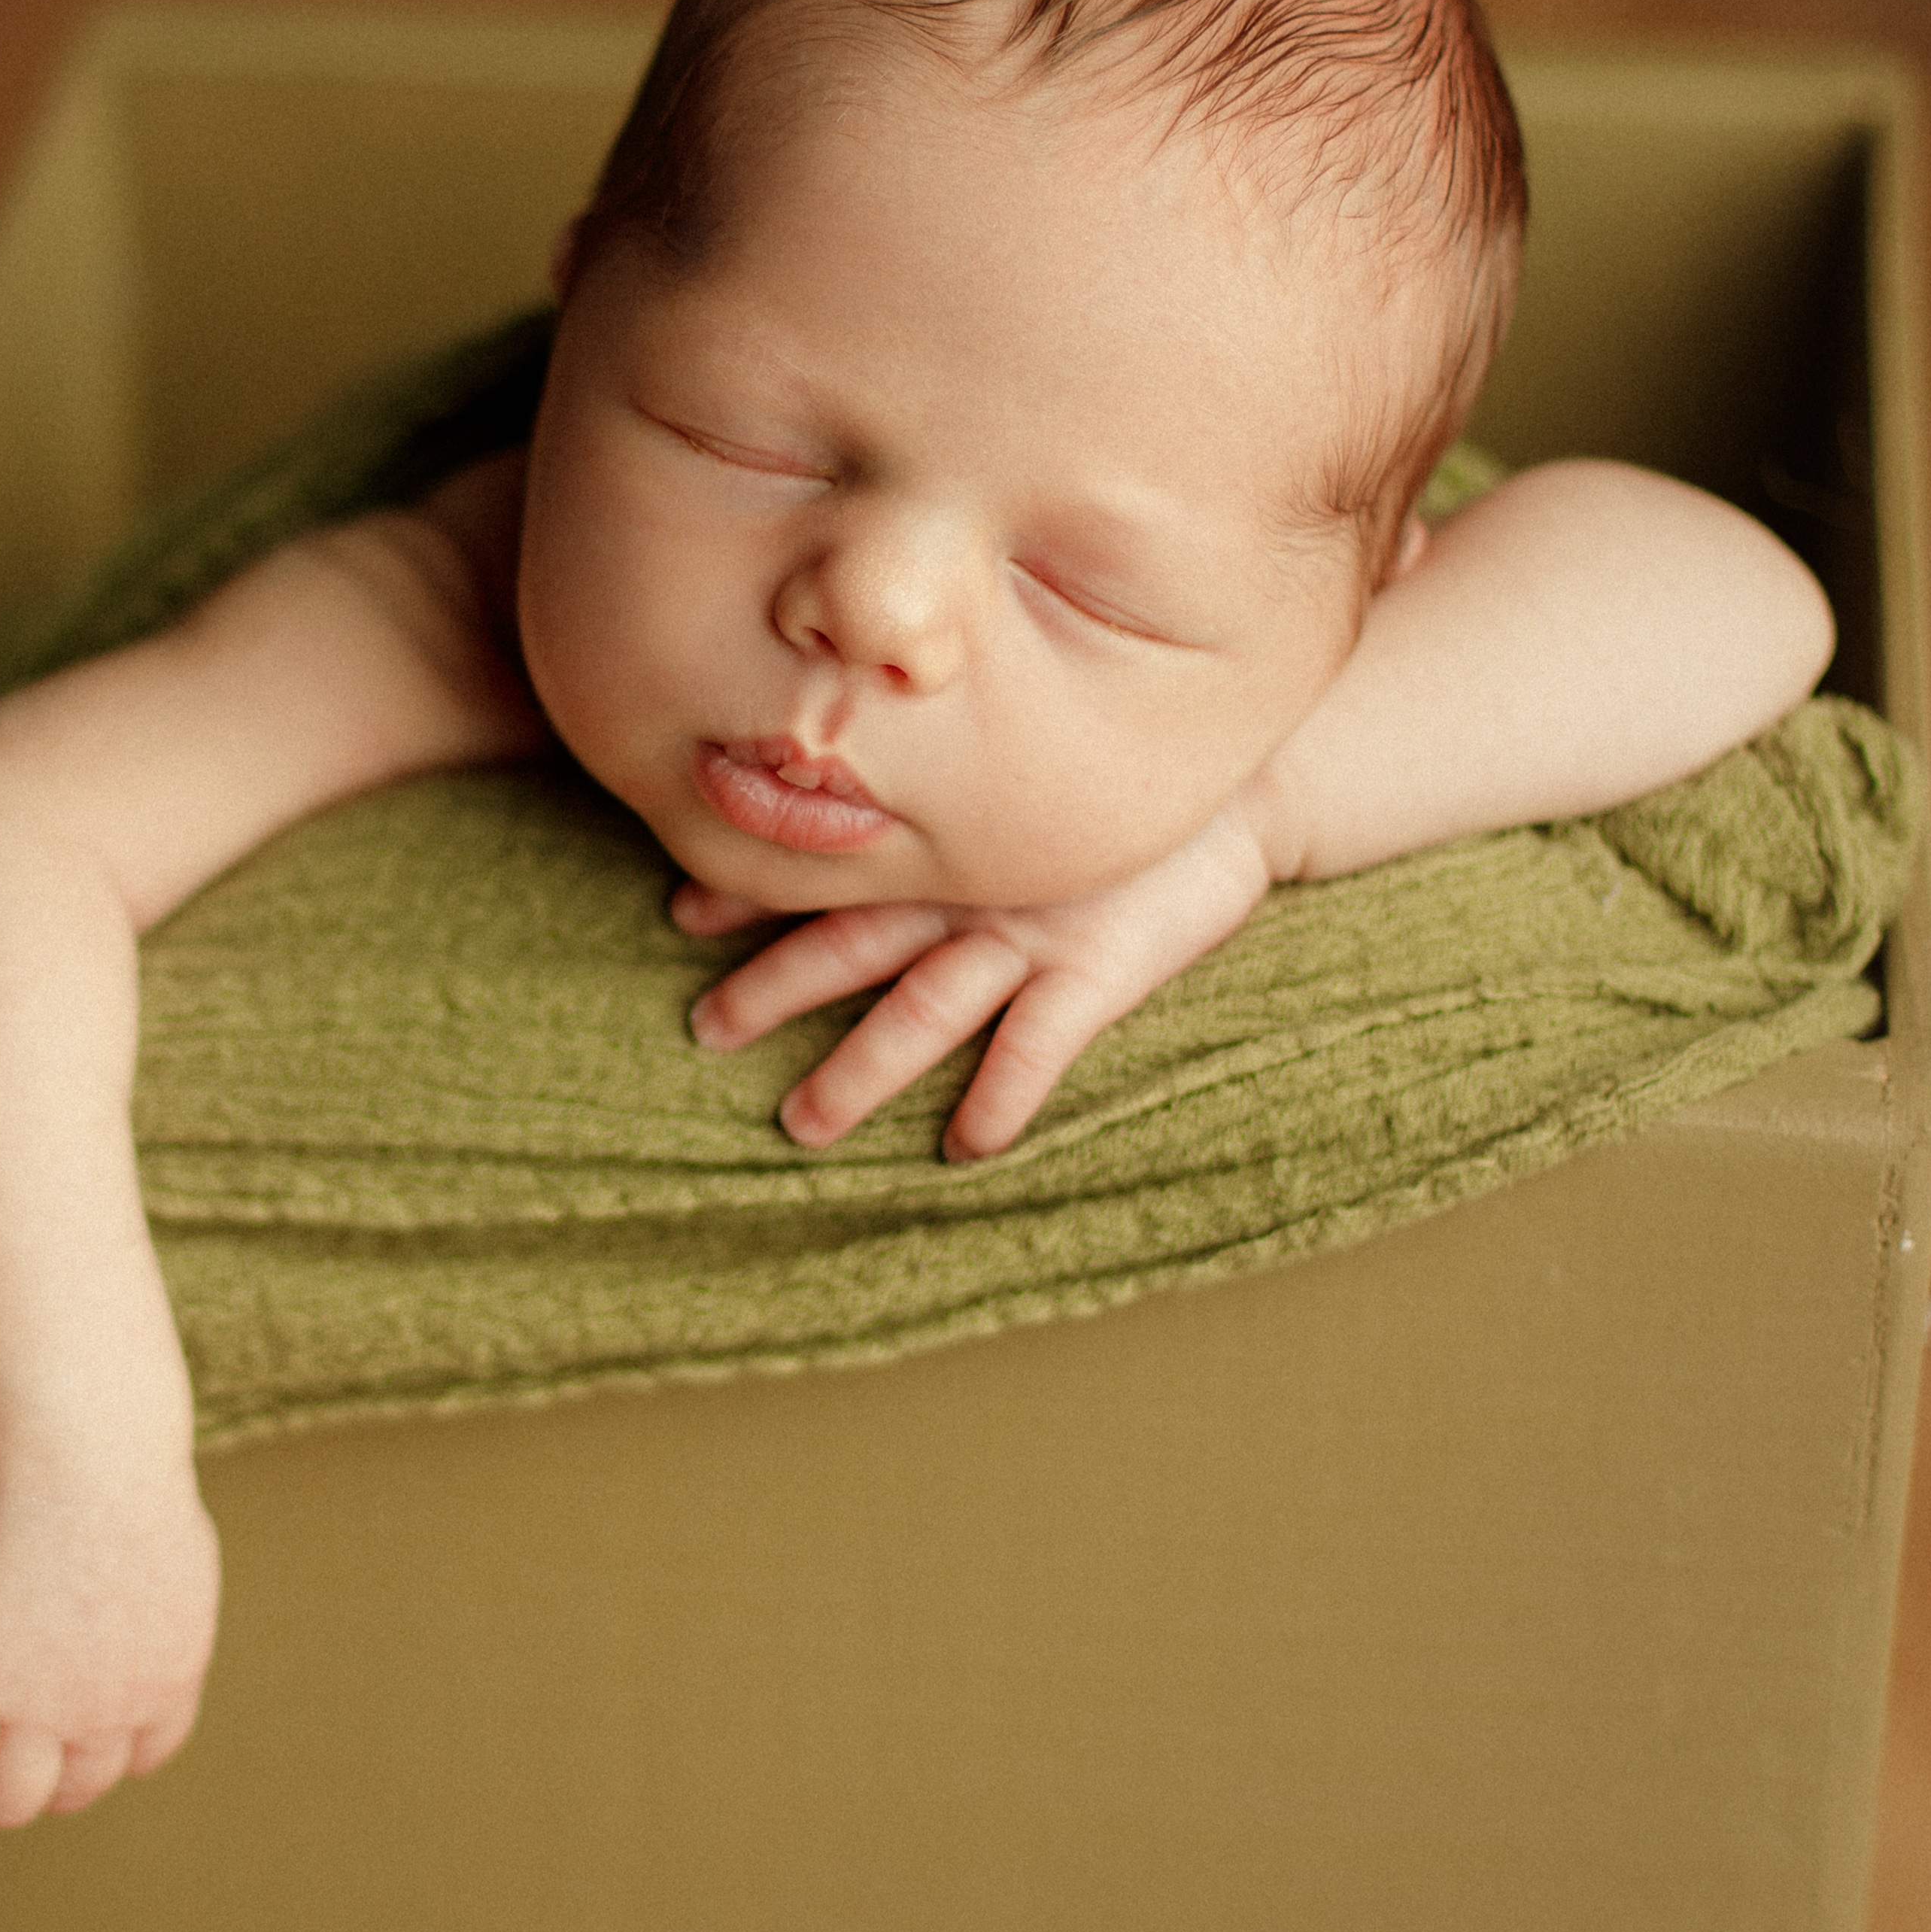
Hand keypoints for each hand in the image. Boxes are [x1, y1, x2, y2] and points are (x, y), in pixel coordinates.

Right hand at [0, 1453, 219, 1827]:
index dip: (96, 1754)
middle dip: (33, 1783)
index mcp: (170, 1671)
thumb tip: (137, 1589)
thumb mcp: (169, 1547)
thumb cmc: (119, 1460)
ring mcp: (42, 1709)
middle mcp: (115, 1709)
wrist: (80, 1445)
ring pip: (2, 1802)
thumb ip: (155, 1598)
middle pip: (70, 1791)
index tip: (62, 1736)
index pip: (142, 1755)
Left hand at [679, 808, 1277, 1160]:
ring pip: (924, 1009)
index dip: (756, 891)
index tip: (682, 912)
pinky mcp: (1100, 969)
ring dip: (859, 1070)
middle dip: (772, 986)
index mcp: (948, 842)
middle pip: (852, 944)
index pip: (835, 868)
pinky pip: (1037, 1048)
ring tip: (800, 1124)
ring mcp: (1033, 931)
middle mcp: (971, 887)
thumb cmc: (1127, 789)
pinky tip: (963, 1149)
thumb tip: (867, 817)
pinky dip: (1000, 1100)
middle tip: (701, 1029)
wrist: (1248, 782)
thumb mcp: (1025, 784)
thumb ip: (955, 816)